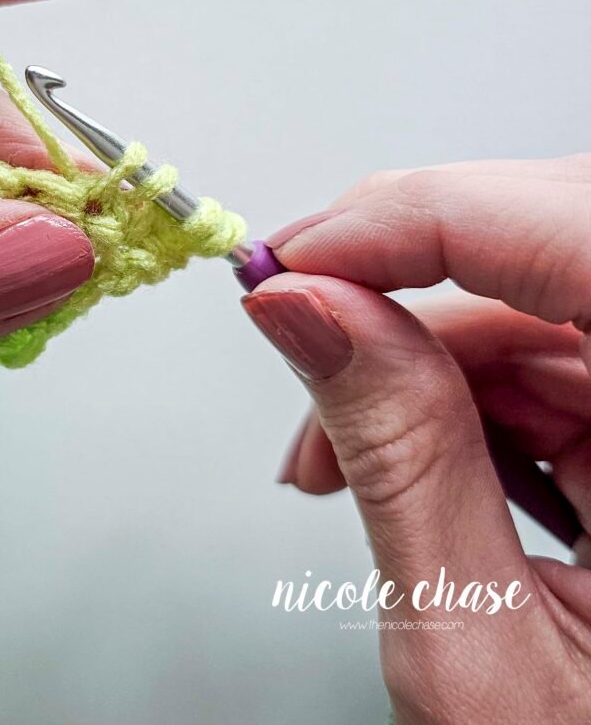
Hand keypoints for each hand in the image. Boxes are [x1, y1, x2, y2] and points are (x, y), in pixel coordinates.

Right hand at [244, 157, 590, 722]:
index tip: (296, 260)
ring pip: (525, 304)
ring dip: (406, 365)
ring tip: (333, 456)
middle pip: (545, 251)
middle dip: (394, 293)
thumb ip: (398, 455)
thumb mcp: (478, 639)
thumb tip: (306, 311)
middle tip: (296, 328)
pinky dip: (444, 396)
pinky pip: (536, 358)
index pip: (574, 230)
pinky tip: (396, 458)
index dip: (418, 220)